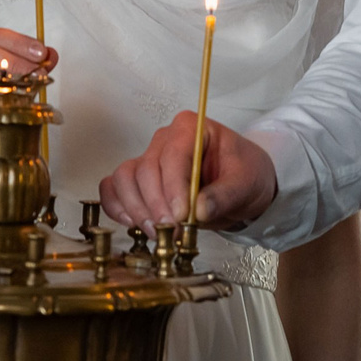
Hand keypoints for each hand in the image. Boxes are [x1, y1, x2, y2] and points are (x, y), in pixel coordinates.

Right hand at [98, 112, 276, 231]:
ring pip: (125, 178)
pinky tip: (133, 224)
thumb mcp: (246, 183)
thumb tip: (199, 210)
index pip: (174, 154)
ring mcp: (148, 158)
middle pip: (145, 168)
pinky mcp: (139, 180)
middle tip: (171, 231)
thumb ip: (225, 195)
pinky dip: (117, 206)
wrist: (241, 186)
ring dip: (136, 208)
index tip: (181, 215)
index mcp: (191, 129)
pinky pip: (114, 187)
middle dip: (156, 204)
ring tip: (157, 232)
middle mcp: (164, 140)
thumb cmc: (244, 174)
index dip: (173, 187)